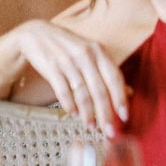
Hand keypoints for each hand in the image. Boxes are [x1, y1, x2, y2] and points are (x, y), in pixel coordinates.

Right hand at [13, 20, 127, 135]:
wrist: (36, 34)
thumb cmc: (69, 47)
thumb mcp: (92, 54)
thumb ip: (108, 72)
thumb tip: (129, 92)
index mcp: (99, 52)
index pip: (114, 78)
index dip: (120, 98)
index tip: (125, 117)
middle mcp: (86, 56)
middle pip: (99, 89)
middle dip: (105, 113)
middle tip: (109, 131)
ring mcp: (68, 62)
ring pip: (82, 93)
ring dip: (87, 113)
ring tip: (91, 126)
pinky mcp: (51, 68)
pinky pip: (63, 90)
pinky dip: (69, 104)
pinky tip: (74, 115)